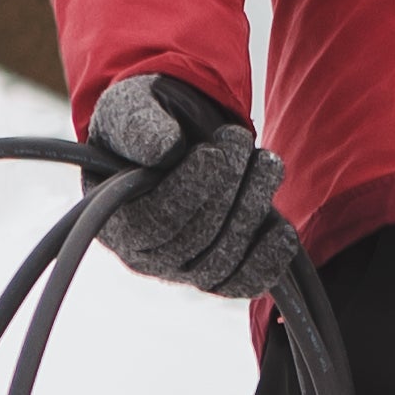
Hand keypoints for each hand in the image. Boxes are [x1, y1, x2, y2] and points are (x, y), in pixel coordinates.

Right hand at [84, 73, 299, 298]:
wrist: (178, 134)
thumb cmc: (146, 124)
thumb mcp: (131, 110)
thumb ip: (139, 127)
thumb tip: (164, 150)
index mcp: (111, 220)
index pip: (152, 222)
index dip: (188, 190)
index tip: (213, 153)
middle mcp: (143, 256)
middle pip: (193, 242)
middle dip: (226, 191)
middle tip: (240, 139)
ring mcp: (181, 270)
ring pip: (221, 262)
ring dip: (252, 211)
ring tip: (268, 163)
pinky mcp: (217, 274)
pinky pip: (241, 284)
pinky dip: (266, 264)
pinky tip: (283, 232)